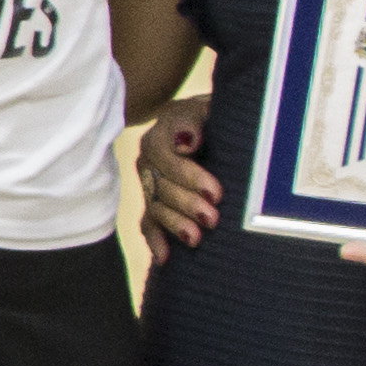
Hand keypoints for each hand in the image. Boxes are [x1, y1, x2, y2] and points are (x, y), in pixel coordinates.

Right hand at [134, 102, 222, 249]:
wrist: (216, 128)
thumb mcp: (209, 108)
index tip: (216, 192)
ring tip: (196, 239)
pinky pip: (149, 224)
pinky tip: (166, 257)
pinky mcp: (156, 206)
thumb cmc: (216, 117)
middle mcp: (150, 161)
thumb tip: (185, 143)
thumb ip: (193, 120)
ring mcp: (150, 185)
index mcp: (161, 134)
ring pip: (156, 207)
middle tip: (212, 219)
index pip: (165, 156)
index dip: (188, 175)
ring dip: (175, 224)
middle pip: (160, 186)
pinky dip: (156, 241)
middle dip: (186, 204)